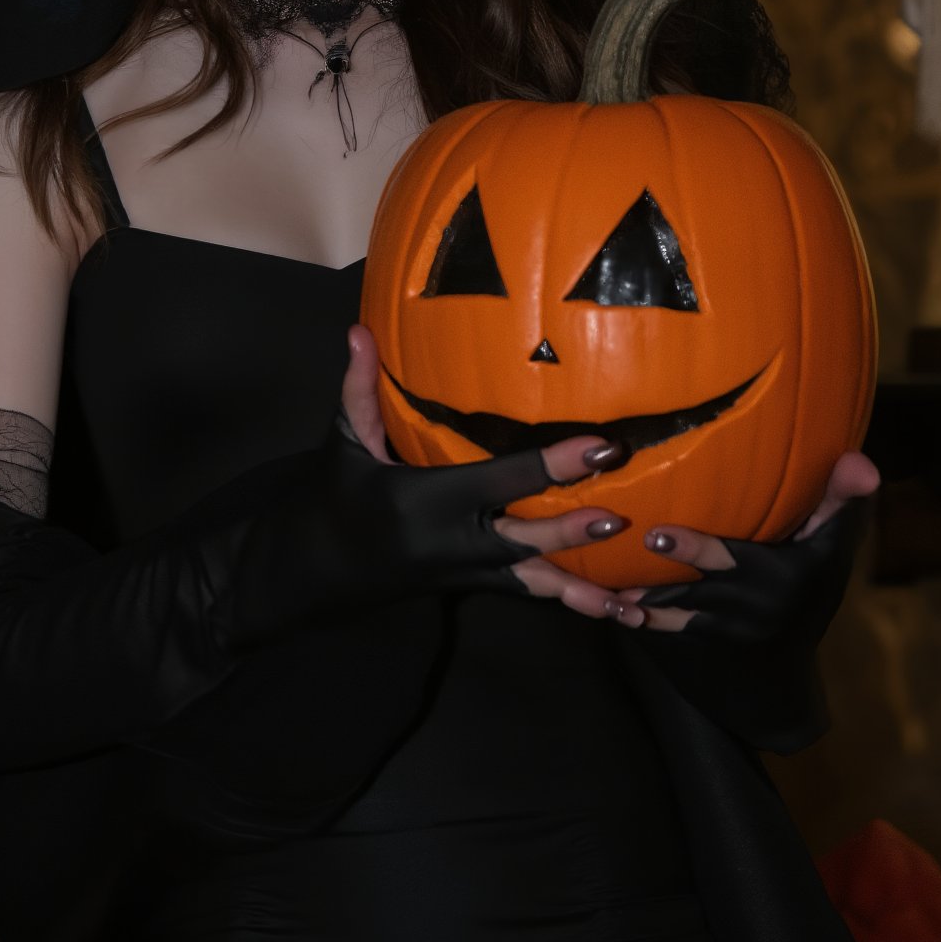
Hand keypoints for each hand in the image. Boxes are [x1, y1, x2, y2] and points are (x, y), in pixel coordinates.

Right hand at [341, 325, 630, 619]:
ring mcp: (461, 572)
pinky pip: (523, 594)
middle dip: (569, 534)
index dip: (550, 466)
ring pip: (528, 585)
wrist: (310, 569)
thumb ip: (360, 389)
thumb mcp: (344, 443)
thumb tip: (357, 330)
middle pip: (519, 541)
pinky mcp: (468, 586)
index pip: (498, 482)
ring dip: (578, 592)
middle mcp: (448, 543)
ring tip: (630, 603)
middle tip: (619, 519)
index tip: (599, 449)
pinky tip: (610, 612)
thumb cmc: (333, 496)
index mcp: (424, 501)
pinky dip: (566, 603)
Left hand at [606, 452, 880, 633]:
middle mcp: (754, 607)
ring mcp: (726, 630)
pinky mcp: (700, 645)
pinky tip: (610, 608)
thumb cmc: (808, 587)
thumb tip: (862, 462)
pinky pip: (666, 631)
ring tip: (606, 592)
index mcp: (784, 575)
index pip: (737, 560)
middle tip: (625, 560)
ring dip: (641, 603)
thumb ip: (838, 501)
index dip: (696, 549)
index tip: (657, 534)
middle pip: (699, 589)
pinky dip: (640, 621)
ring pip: (675, 613)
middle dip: (661, 579)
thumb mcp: (830, 548)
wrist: (786, 674)